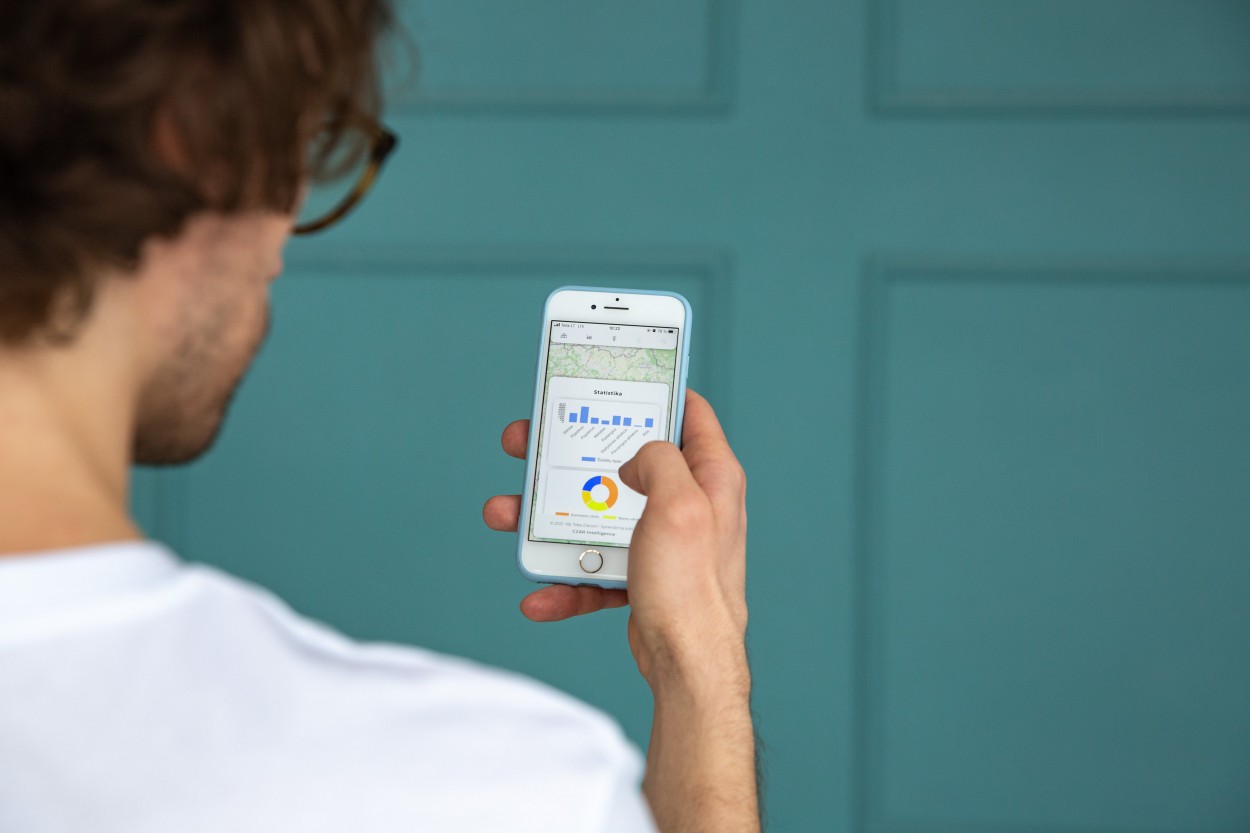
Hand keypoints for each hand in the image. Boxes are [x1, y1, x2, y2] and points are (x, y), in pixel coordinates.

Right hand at [482, 390, 747, 685]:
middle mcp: (689, 503)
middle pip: (623, 460)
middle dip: (570, 452)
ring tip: (504, 515)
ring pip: (596, 514)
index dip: (653, 388)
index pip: (688, 411)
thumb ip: (658, 460)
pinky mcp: (642, 576)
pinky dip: (564, 578)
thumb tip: (634, 458)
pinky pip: (594, 567)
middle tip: (527, 441)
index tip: (610, 379)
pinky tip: (538, 593)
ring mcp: (662, 541)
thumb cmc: (693, 587)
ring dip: (547, 516)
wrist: (689, 666)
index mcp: (711, 475)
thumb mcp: (679, 504)